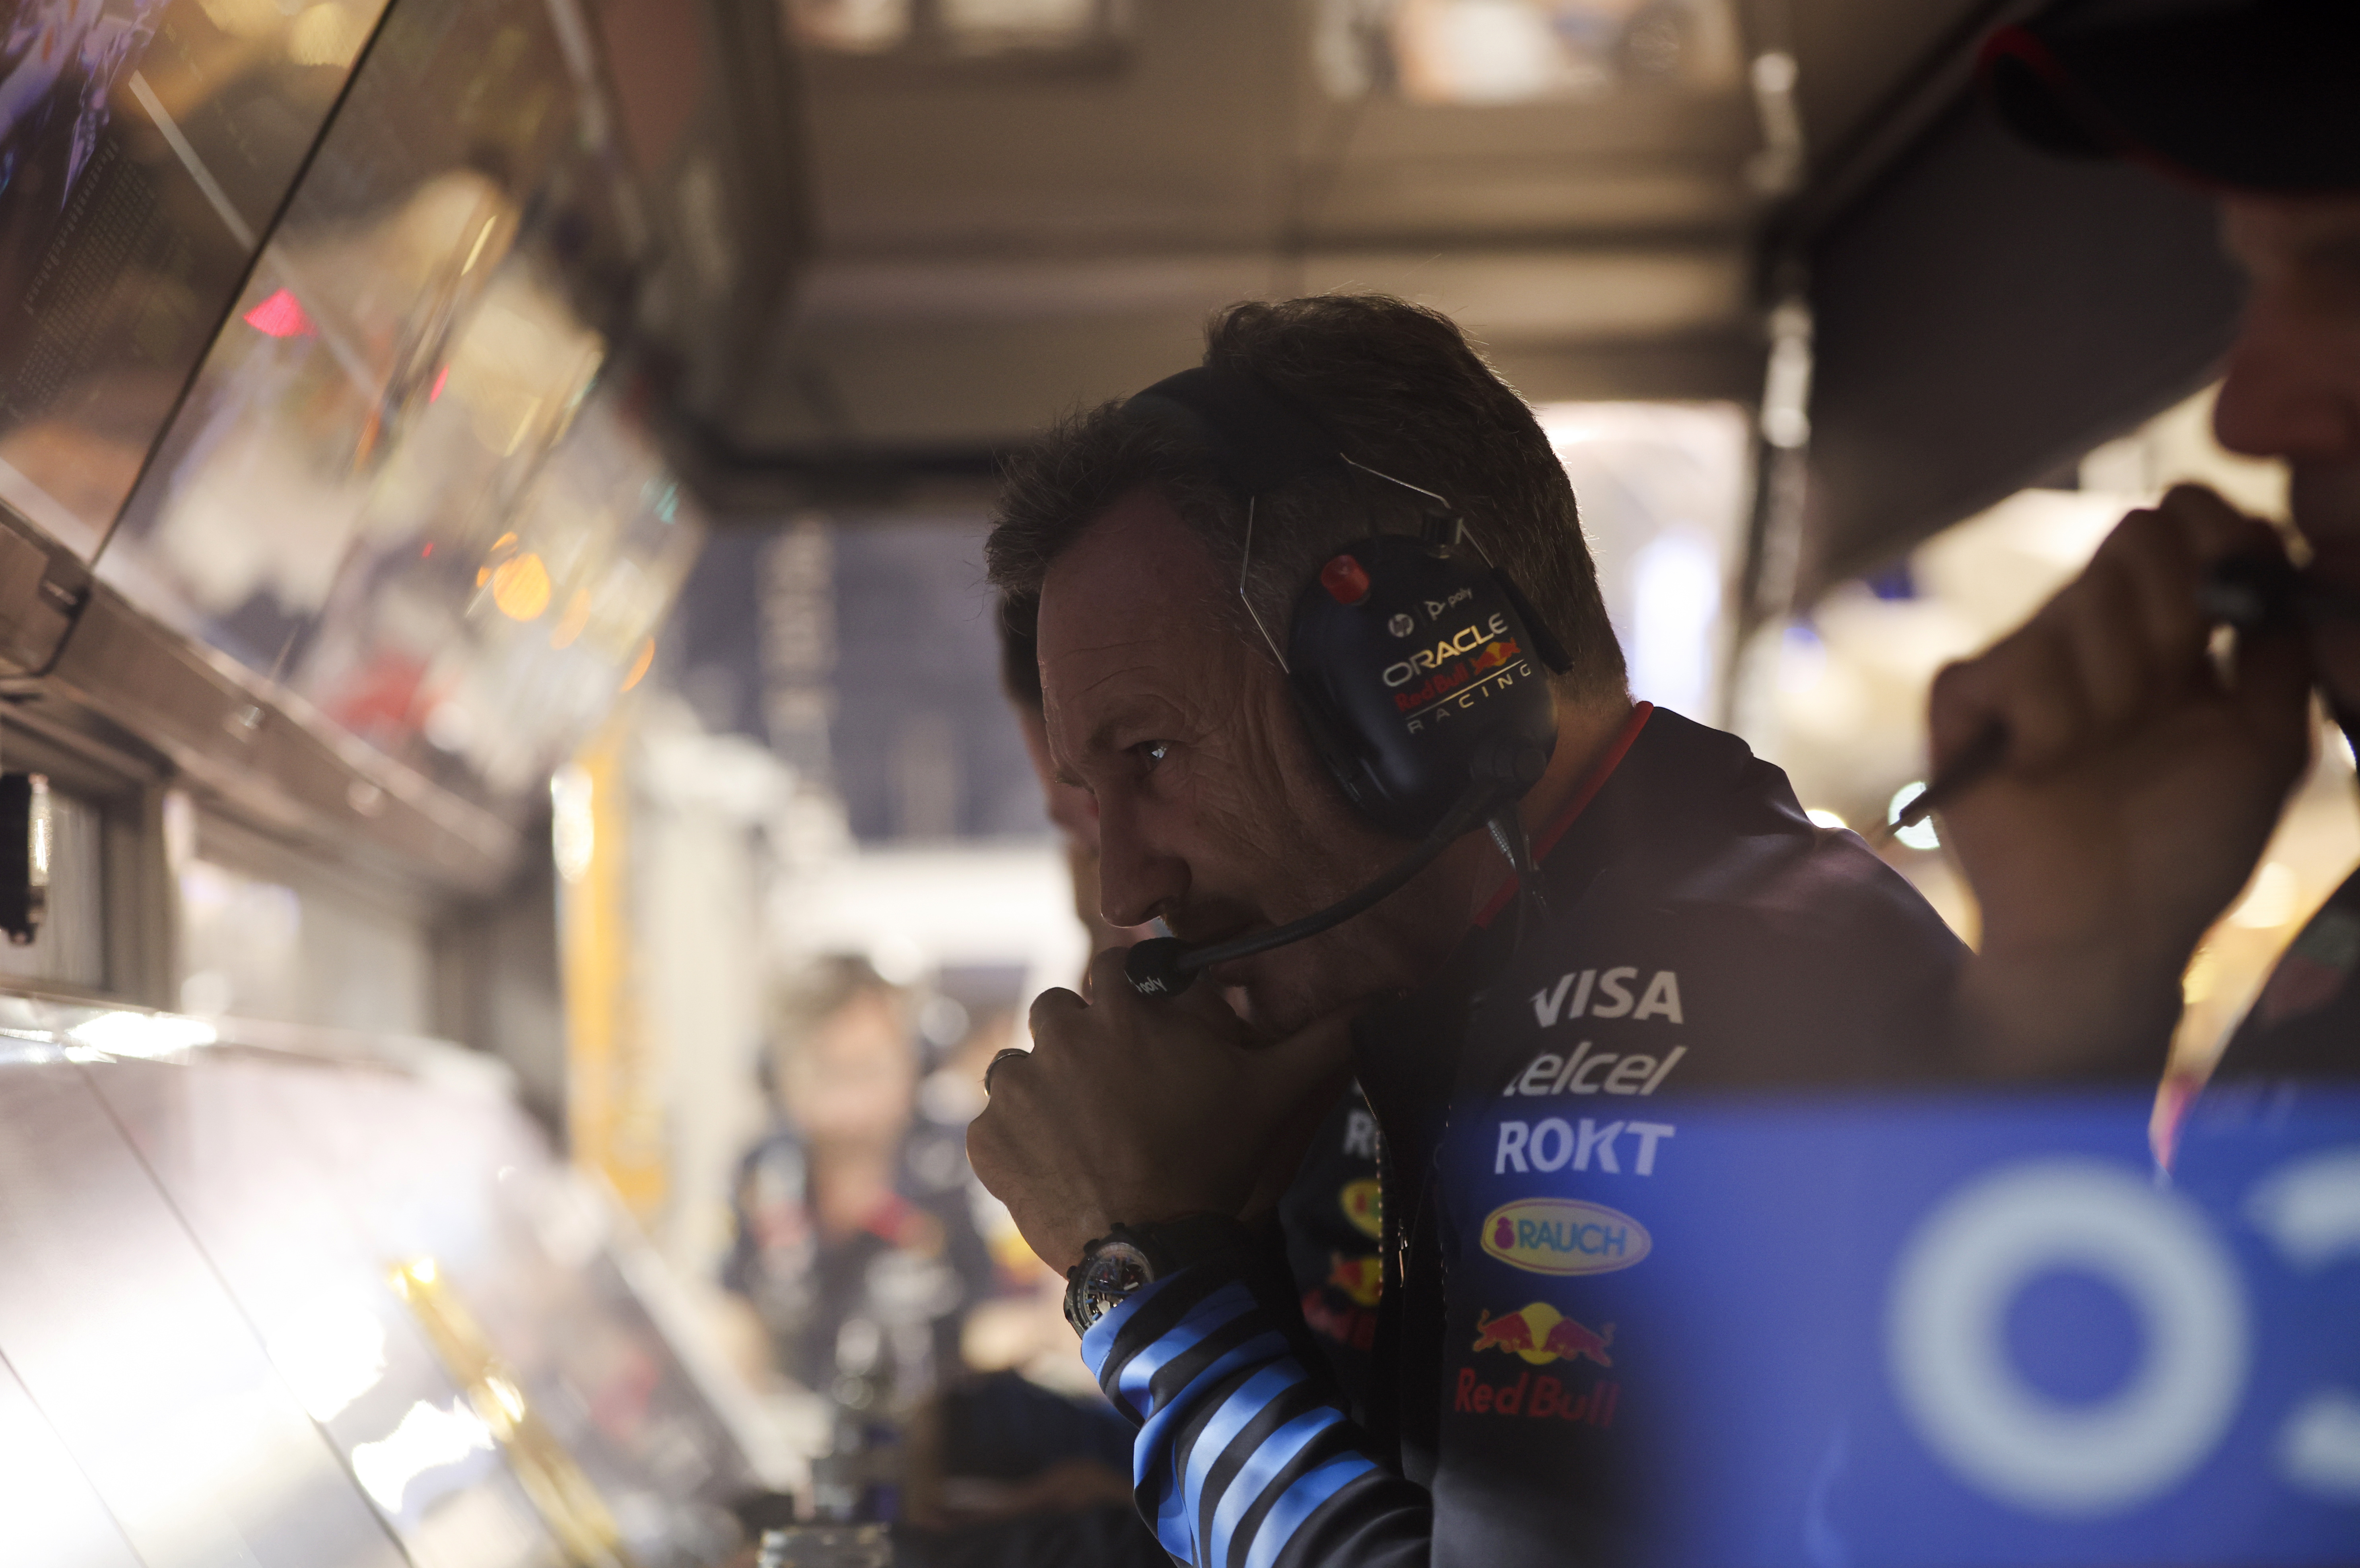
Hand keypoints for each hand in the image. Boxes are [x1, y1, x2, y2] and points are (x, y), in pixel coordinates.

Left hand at [967, 947, 1354, 1271]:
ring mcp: (1015, 1091)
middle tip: (1122, 1089)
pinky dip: (1020, 1140)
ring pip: (1021, 1065)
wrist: (1153, 1255)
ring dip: (1048, 1087)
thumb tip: (1385, 998)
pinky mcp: (988, 1142)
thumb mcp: (1277, 1093)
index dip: (1136, 997)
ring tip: (1089, 1131)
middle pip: (1062, 1012)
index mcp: (1120, 1010)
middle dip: (1087, 1039)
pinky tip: (1061, 1166)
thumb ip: (1326, 1037)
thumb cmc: (1216, 1162)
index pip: (1116, 966)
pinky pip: (995, 1124)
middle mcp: (1055, 1036)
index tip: (1152, 1030)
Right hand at [1928, 485, 2313, 1076]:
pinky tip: (2043, 769)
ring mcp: (2023, 658)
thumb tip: (2272, 551)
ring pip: (2079, 604)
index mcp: (2166, 628)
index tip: (2237, 588)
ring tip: (2103, 754)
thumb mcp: (2269, 740)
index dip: (2218, 526)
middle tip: (2167, 699)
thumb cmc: (2188, 844)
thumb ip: (2279, 646)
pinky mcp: (1965, 696)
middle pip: (2134, 535)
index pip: (2185, 517)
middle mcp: (2092, 629)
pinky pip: (2019, 669)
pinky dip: (2051, 729)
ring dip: (2116, 692)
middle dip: (2174, 614)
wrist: (2111, 931)